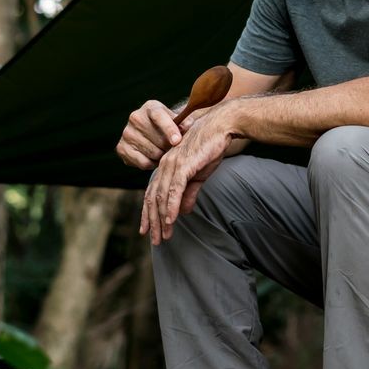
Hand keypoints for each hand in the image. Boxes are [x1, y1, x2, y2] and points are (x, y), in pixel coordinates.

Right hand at [117, 99, 182, 169]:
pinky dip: (152, 164)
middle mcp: (135, 117)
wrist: (152, 134)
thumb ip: (185, 123)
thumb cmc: (170, 127)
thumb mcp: (178, 120)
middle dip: (170, 147)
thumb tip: (187, 126)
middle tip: (175, 149)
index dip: (169, 129)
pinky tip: (155, 158)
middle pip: (158, 139)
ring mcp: (127, 133)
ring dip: (162, 156)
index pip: (159, 116)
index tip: (177, 141)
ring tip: (165, 152)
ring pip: (152, 152)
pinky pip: (143, 162)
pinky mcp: (121, 148)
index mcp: (151, 107)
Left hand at [141, 109, 234, 242]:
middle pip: (153, 198)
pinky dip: (171, 206)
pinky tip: (170, 220)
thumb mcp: (199, 175)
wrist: (221, 127)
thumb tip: (185, 211)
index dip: (148, 213)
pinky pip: (174, 190)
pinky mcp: (183, 165)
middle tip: (155, 241)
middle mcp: (164, 166)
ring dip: (162, 219)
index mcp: (166, 167)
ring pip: (162, 197)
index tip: (147, 230)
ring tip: (163, 236)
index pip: (152, 193)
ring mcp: (172, 165)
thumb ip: (190, 193)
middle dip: (153, 222)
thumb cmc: (211, 147)